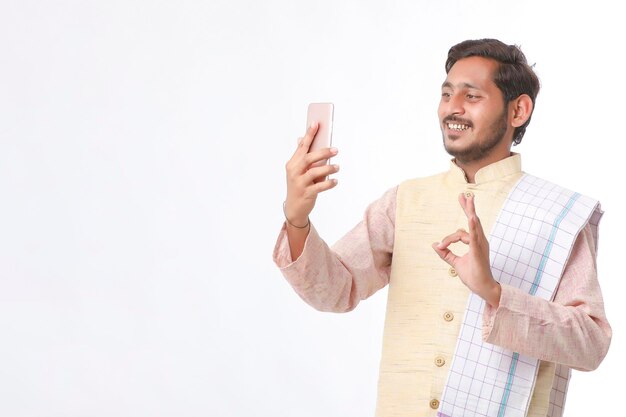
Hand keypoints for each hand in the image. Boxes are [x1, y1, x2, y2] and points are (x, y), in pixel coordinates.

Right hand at [284, 123, 338, 226]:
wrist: (294, 208)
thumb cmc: (299, 186)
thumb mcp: (298, 171)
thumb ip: (303, 157)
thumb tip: (302, 139)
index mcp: (292, 163)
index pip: (301, 146)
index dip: (309, 134)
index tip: (316, 123)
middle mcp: (294, 171)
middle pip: (309, 158)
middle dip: (323, 152)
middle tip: (336, 149)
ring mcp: (299, 183)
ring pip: (315, 172)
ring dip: (328, 168)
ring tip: (337, 167)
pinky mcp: (306, 193)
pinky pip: (320, 186)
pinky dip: (329, 183)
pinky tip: (335, 181)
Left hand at [432, 193, 500, 307]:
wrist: (483, 288)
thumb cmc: (473, 275)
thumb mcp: (456, 263)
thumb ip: (446, 254)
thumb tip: (434, 245)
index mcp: (475, 243)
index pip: (460, 233)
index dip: (447, 239)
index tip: (439, 246)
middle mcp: (480, 241)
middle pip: (473, 221)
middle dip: (467, 207)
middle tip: (463, 195)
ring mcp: (480, 245)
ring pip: (472, 226)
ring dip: (470, 212)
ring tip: (468, 199)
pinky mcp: (478, 252)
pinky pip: (475, 237)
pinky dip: (473, 227)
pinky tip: (472, 218)